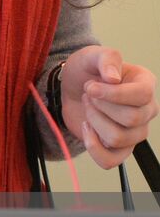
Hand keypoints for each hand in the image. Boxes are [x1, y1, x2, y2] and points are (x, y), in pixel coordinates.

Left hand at [60, 45, 158, 168]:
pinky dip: (93, 146)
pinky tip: (86, 128)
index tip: (90, 87)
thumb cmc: (86, 71)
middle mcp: (146, 110)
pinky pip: (110, 161)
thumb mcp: (91, 55)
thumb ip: (106, 58)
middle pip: (131, 119)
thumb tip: (113, 78)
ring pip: (118, 138)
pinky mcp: (119, 148)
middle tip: (88, 94)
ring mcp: (134, 132)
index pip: (142, 95)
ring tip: (89, 107)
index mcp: (144, 84)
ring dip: (94, 121)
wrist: (71, 89)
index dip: (114, 94)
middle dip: (100, 106)